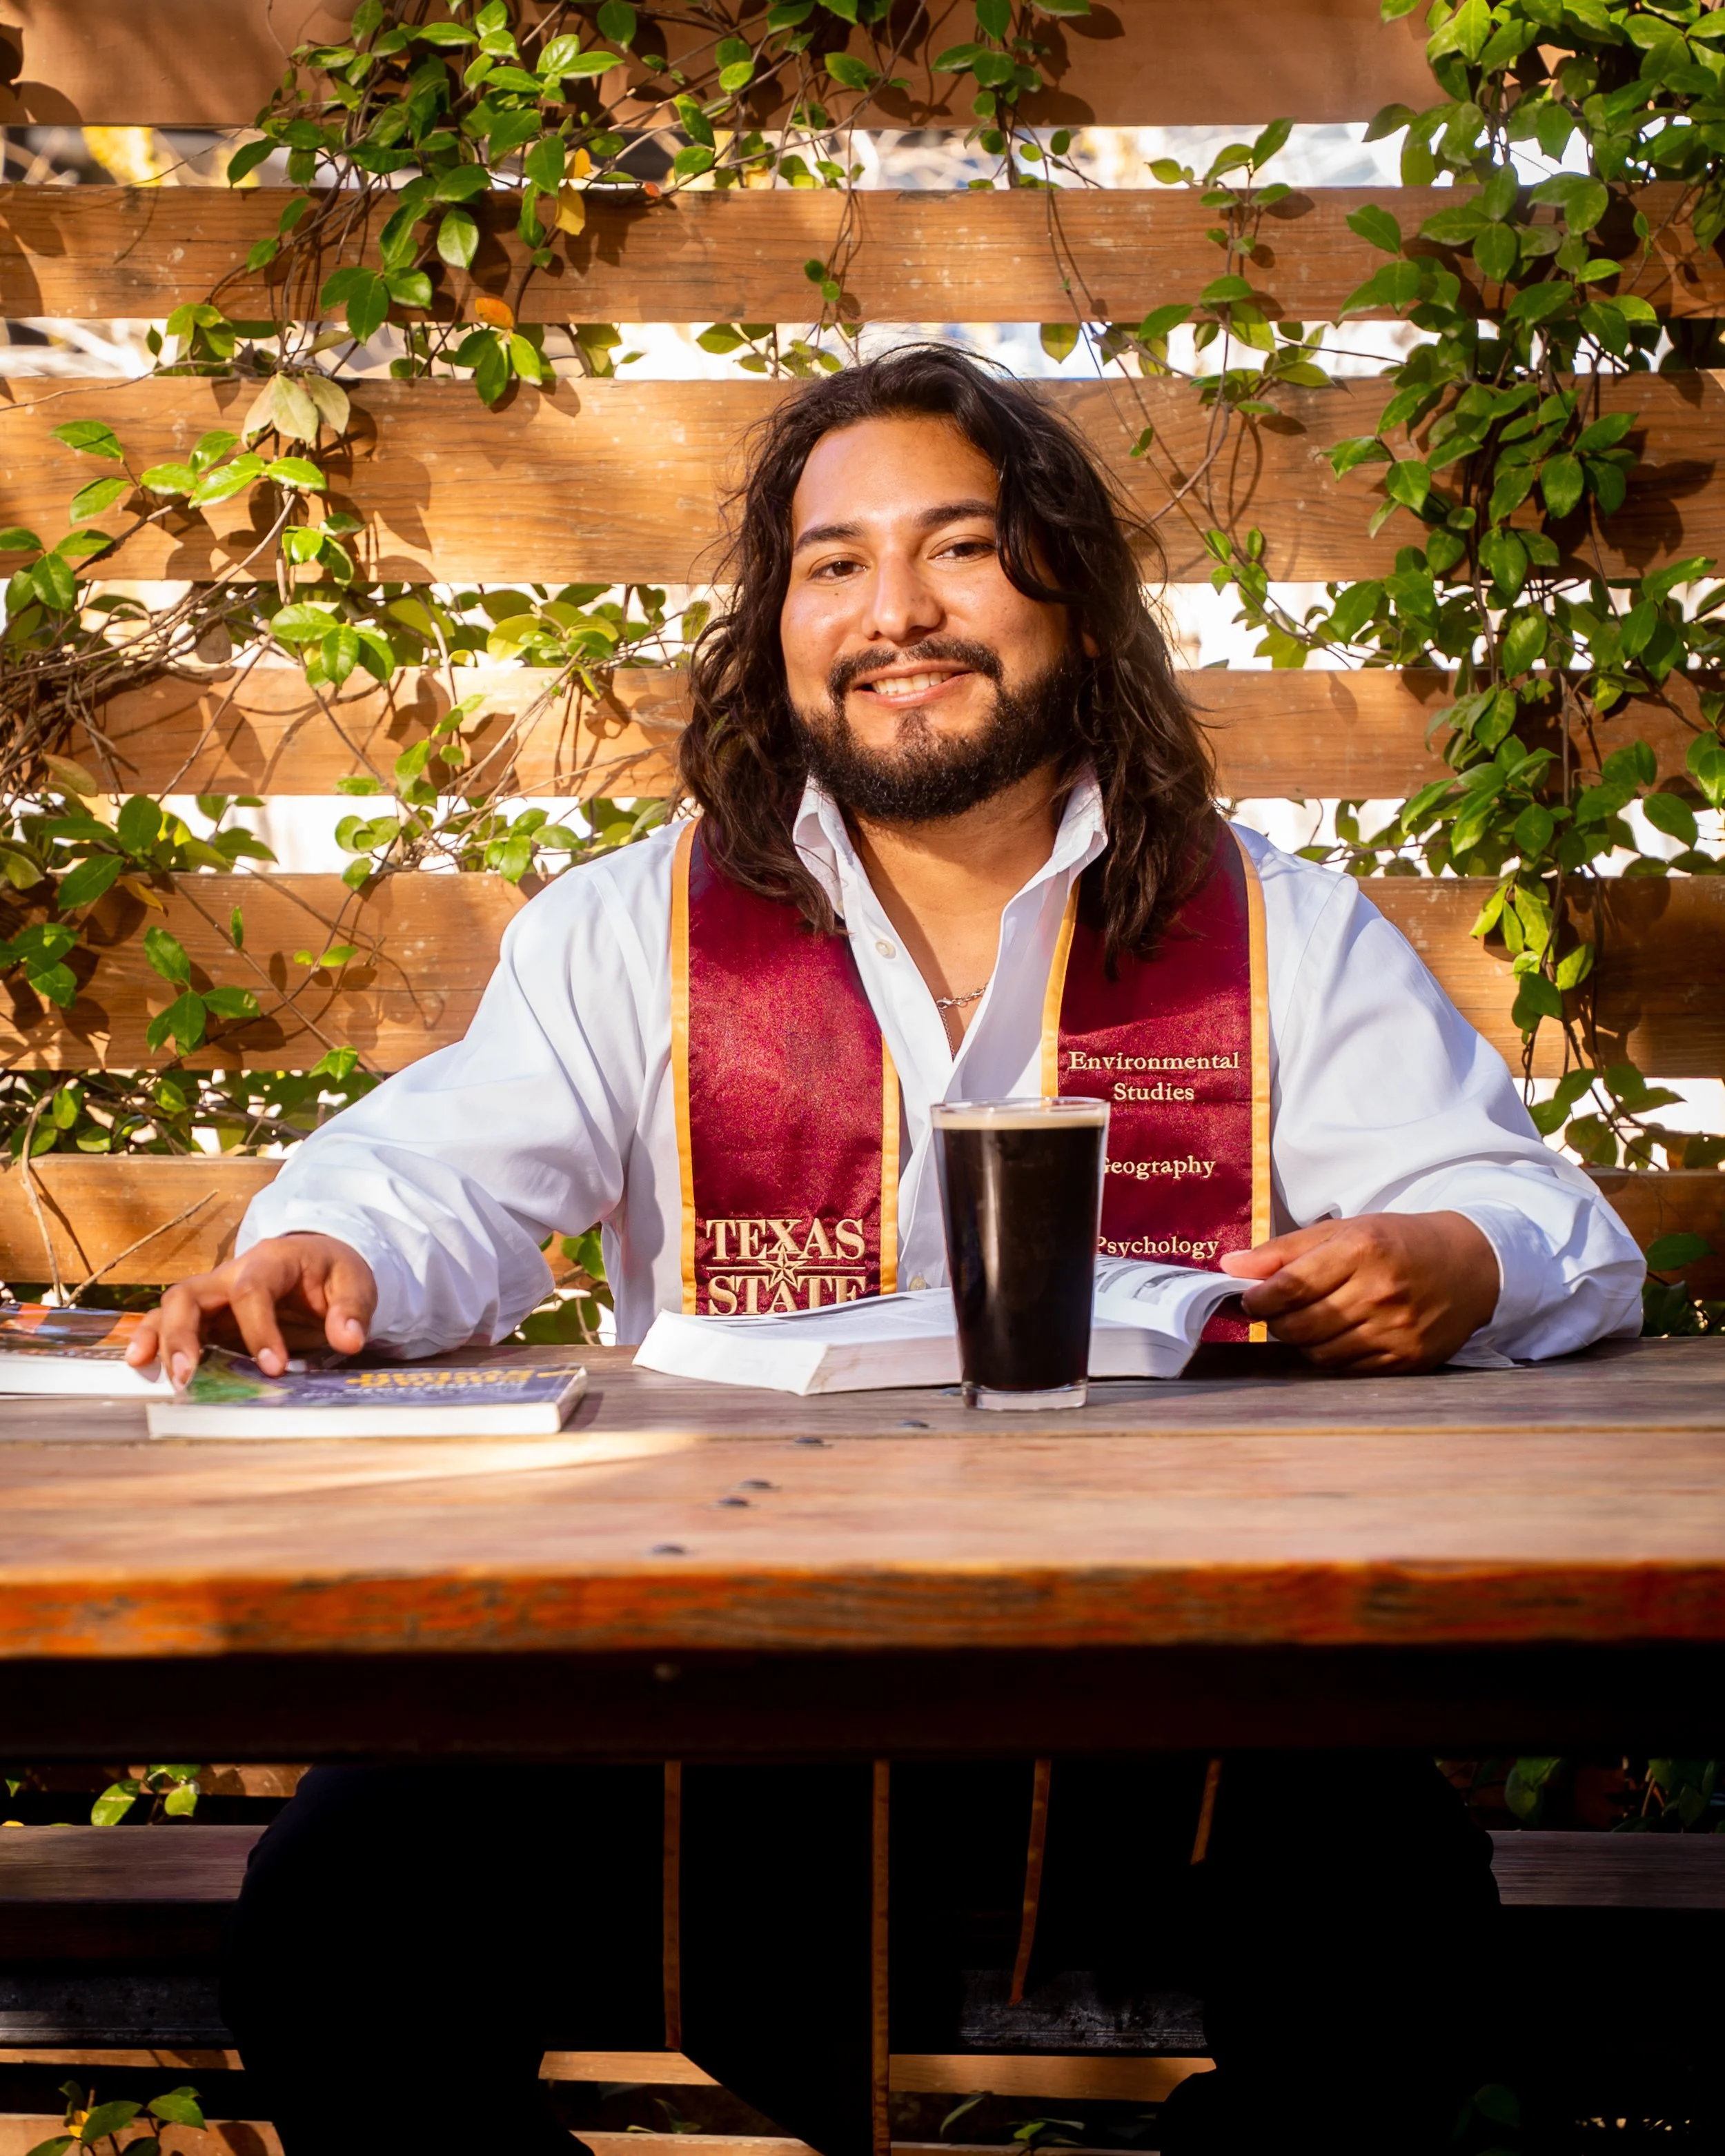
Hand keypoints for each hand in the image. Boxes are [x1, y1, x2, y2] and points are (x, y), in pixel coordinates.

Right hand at [126, 1233, 376, 1387]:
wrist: (318, 1261)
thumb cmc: (332, 1273)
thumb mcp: (355, 1282)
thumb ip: (352, 1309)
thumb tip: (349, 1339)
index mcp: (271, 1260)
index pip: (252, 1290)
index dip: (259, 1330)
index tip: (275, 1368)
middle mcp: (231, 1273)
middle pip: (191, 1294)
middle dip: (184, 1335)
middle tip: (189, 1376)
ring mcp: (213, 1293)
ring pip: (172, 1307)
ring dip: (161, 1339)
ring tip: (157, 1372)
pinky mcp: (206, 1314)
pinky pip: (168, 1320)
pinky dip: (151, 1338)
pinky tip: (139, 1362)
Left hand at [1217, 1211, 1498, 1373]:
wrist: (1470, 1264)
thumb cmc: (1398, 1242)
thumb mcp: (1343, 1230)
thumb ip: (1283, 1251)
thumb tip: (1230, 1266)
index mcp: (1362, 1250)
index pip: (1289, 1288)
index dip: (1258, 1299)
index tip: (1249, 1300)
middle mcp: (1381, 1291)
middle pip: (1299, 1325)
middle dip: (1276, 1321)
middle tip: (1277, 1310)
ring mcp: (1397, 1330)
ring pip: (1319, 1353)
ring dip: (1303, 1340)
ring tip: (1310, 1319)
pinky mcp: (1408, 1358)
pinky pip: (1347, 1368)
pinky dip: (1332, 1355)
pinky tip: (1340, 1334)